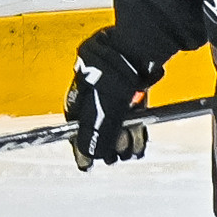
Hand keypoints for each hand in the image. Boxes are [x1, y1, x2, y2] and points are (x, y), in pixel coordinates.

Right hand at [66, 33, 156, 169]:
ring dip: (124, 142)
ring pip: (117, 127)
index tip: (87, 165)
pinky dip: (136, 133)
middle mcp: (93, 100)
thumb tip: (89, 158)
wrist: (134, 52)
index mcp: (78, 101)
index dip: (82, 149)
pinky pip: (132, 120)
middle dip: (108, 146)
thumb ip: (94, 136)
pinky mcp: (132, 96)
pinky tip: (140, 143)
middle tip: (116, 156)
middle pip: (99, 131)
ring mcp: (114, 97)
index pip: (76, 131)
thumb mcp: (100, 112)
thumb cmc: (110, 77)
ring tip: (131, 150)